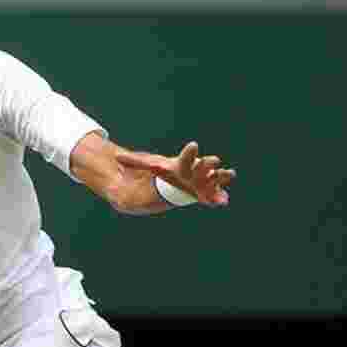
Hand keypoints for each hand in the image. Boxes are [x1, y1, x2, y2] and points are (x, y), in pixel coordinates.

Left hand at [116, 141, 235, 206]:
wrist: (178, 179)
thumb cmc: (165, 172)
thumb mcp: (150, 167)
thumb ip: (135, 163)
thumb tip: (116, 158)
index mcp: (182, 163)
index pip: (186, 157)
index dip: (189, 152)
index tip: (193, 145)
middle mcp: (195, 170)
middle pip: (202, 165)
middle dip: (208, 163)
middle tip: (214, 160)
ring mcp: (204, 180)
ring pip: (214, 177)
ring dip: (221, 176)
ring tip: (229, 174)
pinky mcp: (208, 192)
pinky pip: (215, 194)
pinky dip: (220, 197)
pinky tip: (224, 201)